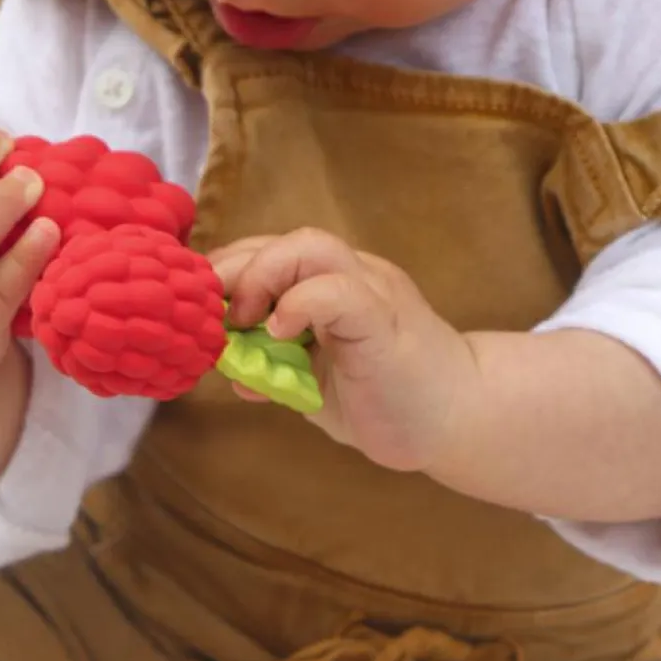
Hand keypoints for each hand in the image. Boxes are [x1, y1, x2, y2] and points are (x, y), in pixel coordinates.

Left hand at [210, 229, 477, 471]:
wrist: (460, 420)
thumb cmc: (391, 399)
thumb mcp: (318, 383)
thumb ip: (278, 368)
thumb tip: (230, 370)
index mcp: (338, 284)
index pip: (274, 252)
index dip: (231, 271)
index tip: (200, 305)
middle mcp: (356, 275)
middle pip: (286, 240)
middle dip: (235, 269)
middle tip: (210, 311)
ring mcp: (373, 291)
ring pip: (311, 247)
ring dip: (262, 278)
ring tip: (245, 321)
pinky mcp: (384, 319)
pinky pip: (336, 291)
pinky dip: (298, 304)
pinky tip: (279, 334)